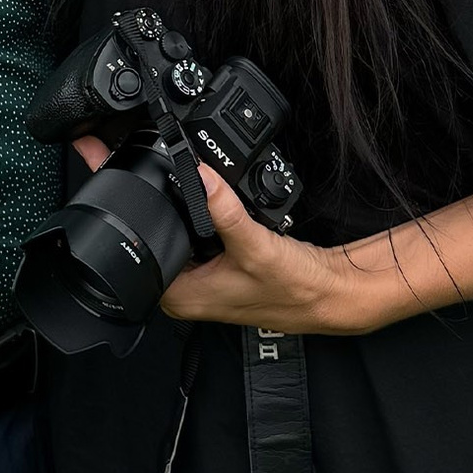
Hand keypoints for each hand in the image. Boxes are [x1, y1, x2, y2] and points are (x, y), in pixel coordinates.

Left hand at [161, 165, 358, 333]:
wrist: (327, 294)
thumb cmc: (294, 288)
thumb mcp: (255, 245)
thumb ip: (224, 210)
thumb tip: (200, 175)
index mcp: (179, 297)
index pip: (146, 247)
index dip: (152, 215)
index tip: (165, 189)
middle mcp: (185, 294)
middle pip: (162, 238)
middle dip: (177, 214)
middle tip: (200, 198)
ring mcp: (201, 284)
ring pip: (182, 236)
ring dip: (196, 219)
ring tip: (220, 214)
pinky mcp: (217, 272)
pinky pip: (201, 240)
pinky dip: (211, 226)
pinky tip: (228, 221)